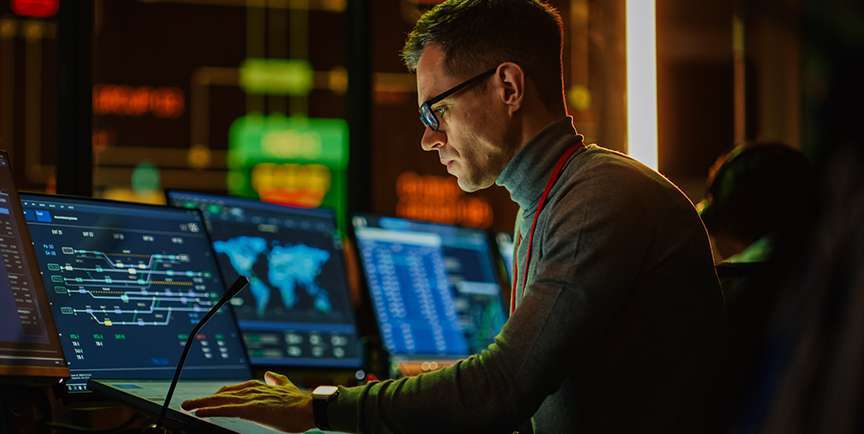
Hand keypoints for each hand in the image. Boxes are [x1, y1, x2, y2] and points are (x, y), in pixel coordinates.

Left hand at [181, 371, 314, 432]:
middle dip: (203, 399)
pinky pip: (227, 409)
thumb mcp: (286, 388)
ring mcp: (251, 399)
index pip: (232, 390)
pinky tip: (200, 412)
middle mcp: (252, 390)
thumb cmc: (300, 403)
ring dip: (202, 403)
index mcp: (259, 386)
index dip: (217, 396)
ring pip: (221, 400)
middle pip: (222, 394)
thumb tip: (269, 374)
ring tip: (187, 406)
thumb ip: (276, 381)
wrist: (310, 409)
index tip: (205, 400)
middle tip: (187, 404)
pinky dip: (212, 410)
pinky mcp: (252, 409)